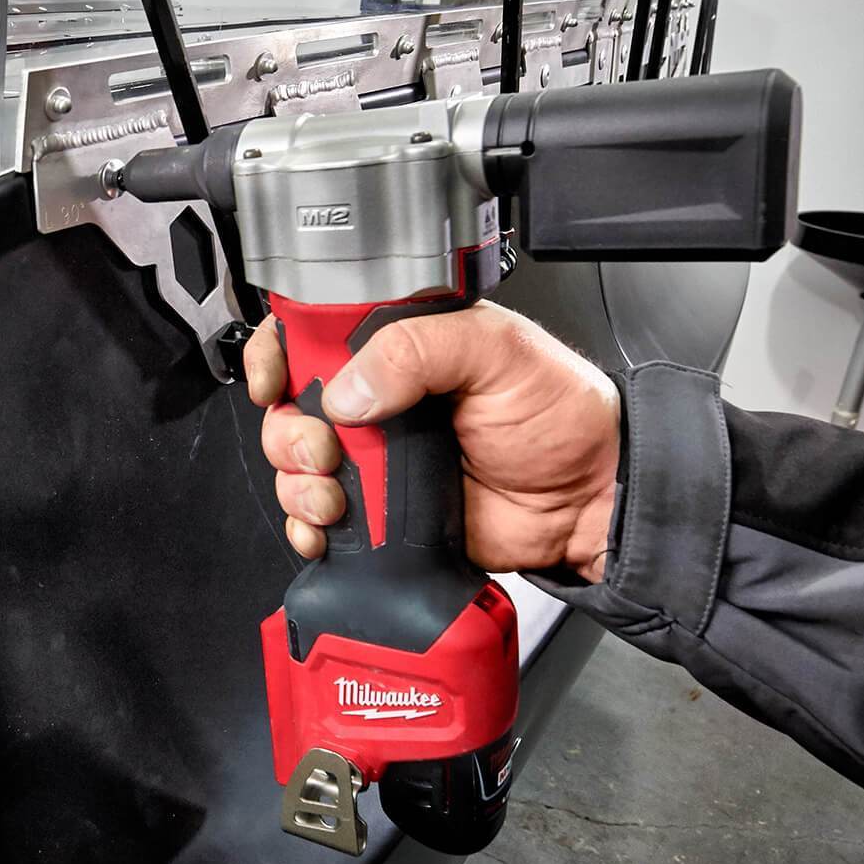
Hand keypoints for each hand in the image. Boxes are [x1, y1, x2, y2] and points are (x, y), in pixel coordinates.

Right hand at [243, 302, 619, 582]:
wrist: (586, 499)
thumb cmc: (558, 413)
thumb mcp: (497, 352)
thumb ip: (420, 350)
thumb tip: (348, 390)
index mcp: (401, 345)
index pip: (313, 333)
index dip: (279, 353)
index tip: (277, 380)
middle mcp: (380, 398)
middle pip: (291, 406)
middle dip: (288, 431)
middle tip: (324, 450)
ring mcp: (377, 457)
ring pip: (296, 466)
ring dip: (297, 484)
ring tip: (336, 496)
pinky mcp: (382, 512)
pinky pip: (319, 521)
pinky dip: (308, 529)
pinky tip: (328, 530)